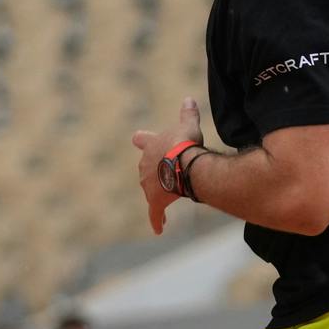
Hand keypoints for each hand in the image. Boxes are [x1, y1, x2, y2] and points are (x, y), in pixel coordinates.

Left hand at [131, 100, 205, 237]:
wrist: (184, 164)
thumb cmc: (185, 143)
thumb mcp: (188, 125)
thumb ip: (187, 113)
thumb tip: (189, 99)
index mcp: (149, 145)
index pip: (141, 140)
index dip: (143, 141)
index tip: (139, 141)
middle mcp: (144, 166)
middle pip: (145, 169)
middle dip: (156, 171)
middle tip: (172, 172)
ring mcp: (148, 185)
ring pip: (150, 190)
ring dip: (159, 191)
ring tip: (173, 194)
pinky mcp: (155, 201)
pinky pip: (155, 214)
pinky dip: (157, 221)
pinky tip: (159, 229)